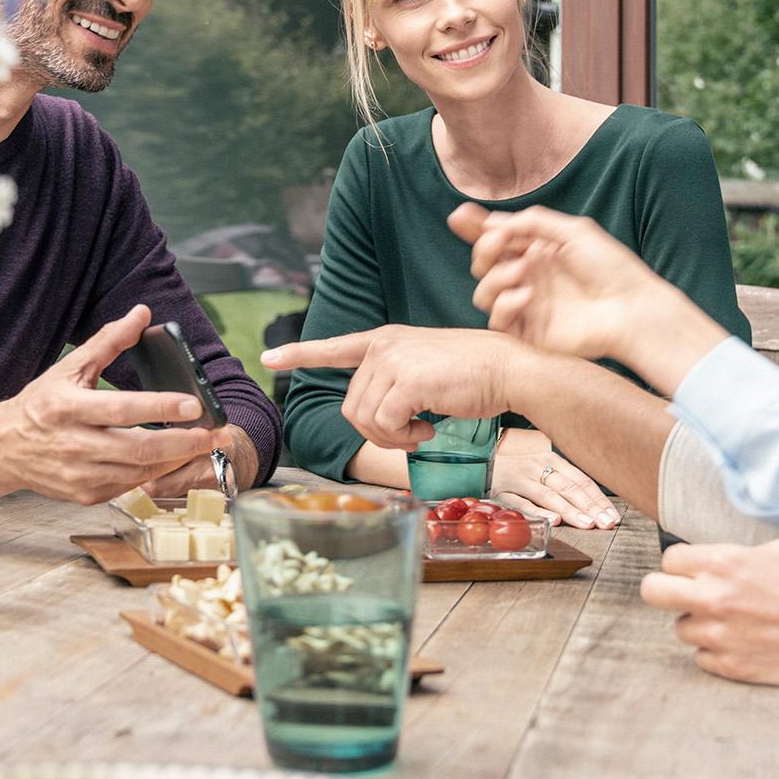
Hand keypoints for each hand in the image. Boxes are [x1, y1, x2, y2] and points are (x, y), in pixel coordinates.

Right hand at [0, 304, 235, 503]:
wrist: (4, 448)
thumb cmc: (41, 404)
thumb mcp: (70, 367)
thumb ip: (108, 341)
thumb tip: (141, 313)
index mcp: (68, 407)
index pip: (122, 408)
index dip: (160, 407)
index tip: (194, 404)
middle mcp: (73, 444)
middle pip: (138, 448)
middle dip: (184, 443)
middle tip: (215, 433)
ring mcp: (79, 474)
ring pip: (139, 471)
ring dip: (176, 460)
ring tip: (203, 445)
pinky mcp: (85, 495)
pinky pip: (130, 486)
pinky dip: (155, 474)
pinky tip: (173, 460)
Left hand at [263, 324, 520, 450]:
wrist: (508, 369)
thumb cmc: (474, 375)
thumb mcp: (425, 369)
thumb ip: (395, 382)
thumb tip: (373, 417)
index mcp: (386, 340)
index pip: (335, 347)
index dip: (300, 354)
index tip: (269, 358)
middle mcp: (384, 346)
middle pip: (351, 406)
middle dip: (377, 431)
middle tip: (410, 433)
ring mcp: (393, 361)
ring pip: (365, 419)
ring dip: (392, 437)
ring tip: (421, 429)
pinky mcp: (407, 381)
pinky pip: (385, 425)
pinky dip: (404, 438)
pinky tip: (428, 428)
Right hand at [451, 203, 725, 392]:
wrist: (630, 308)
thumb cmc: (610, 267)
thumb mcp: (573, 230)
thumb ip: (532, 221)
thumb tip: (493, 222)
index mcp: (538, 250)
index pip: (497, 238)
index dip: (474, 228)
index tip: (460, 216)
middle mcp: (528, 276)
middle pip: (482, 263)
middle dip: (483, 249)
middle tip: (500, 243)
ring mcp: (527, 305)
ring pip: (483, 292)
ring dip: (495, 276)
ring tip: (524, 271)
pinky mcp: (528, 332)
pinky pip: (497, 320)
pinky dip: (505, 304)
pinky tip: (526, 294)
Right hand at [493, 430, 617, 528]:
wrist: (478, 459)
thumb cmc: (517, 468)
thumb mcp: (541, 468)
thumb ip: (563, 482)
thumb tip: (594, 505)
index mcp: (551, 459)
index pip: (581, 480)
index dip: (599, 499)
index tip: (613, 516)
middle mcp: (537, 466)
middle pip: (569, 487)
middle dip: (590, 507)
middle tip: (606, 523)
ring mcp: (520, 479)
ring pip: (549, 495)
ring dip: (570, 511)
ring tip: (587, 524)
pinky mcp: (502, 492)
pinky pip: (523, 503)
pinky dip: (539, 512)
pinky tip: (553, 521)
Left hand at [639, 540, 778, 686]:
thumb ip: (736, 555)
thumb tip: (713, 563)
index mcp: (725, 563)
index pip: (669, 560)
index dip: (683, 565)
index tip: (696, 571)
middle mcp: (714, 598)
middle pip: (652, 592)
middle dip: (666, 590)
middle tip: (687, 594)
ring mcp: (720, 637)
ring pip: (681, 629)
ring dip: (700, 624)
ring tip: (734, 622)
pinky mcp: (731, 668)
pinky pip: (702, 658)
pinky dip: (717, 652)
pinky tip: (745, 644)